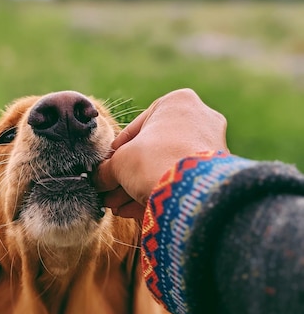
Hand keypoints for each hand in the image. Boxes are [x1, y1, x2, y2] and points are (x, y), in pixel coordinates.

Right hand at [95, 88, 227, 219]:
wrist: (189, 193)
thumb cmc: (153, 163)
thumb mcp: (119, 162)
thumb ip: (107, 169)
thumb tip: (99, 180)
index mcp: (177, 102)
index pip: (136, 129)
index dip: (115, 154)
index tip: (105, 171)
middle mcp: (200, 119)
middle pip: (151, 151)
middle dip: (128, 176)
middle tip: (111, 193)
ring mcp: (211, 147)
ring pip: (164, 168)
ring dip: (138, 187)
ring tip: (119, 207)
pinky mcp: (214, 174)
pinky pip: (179, 181)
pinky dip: (157, 193)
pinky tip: (135, 211)